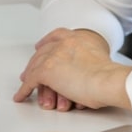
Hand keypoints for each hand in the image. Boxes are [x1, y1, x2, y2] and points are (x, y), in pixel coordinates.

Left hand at [13, 28, 131, 110]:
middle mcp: (64, 42)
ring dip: (30, 77)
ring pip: (36, 66)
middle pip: (43, 51)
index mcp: (78, 37)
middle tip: (29, 70)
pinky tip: (21, 96)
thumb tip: (85, 71)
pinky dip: (24, 90)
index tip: (41, 46)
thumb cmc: (109, 76)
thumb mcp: (99, 58)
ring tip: (25, 85)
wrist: (108, 80)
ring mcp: (54, 55)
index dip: (47, 42)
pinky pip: (31, 80)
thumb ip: (88, 59)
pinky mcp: (46, 70)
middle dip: (35, 61)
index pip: (57, 36)